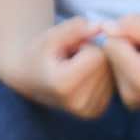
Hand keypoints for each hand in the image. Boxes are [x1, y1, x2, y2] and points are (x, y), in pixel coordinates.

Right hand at [0, 16, 116, 118]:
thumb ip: (72, 29)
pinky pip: (112, 85)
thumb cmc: (38, 54)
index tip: (67, 48)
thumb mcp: (49, 37)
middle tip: (70, 58)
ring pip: (112, 75)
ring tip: (74, 67)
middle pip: (107, 66)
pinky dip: (100, 77)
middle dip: (93, 55)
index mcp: (63, 85)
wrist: (28, 79)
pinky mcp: (95, 112)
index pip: (97, 55)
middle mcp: (77, 103)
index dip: (84, 45)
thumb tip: (100, 26)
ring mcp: (87, 111)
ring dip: (98, 66)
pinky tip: (82, 77)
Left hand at [100, 13, 139, 111]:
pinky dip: (129, 60)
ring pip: (112, 61)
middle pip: (109, 54)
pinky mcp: (129, 100)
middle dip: (127, 42)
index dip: (128, 34)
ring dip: (128, 50)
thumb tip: (102, 26)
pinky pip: (117, 71)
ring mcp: (130, 101)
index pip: (111, 44)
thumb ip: (130, 25)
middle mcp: (131, 96)